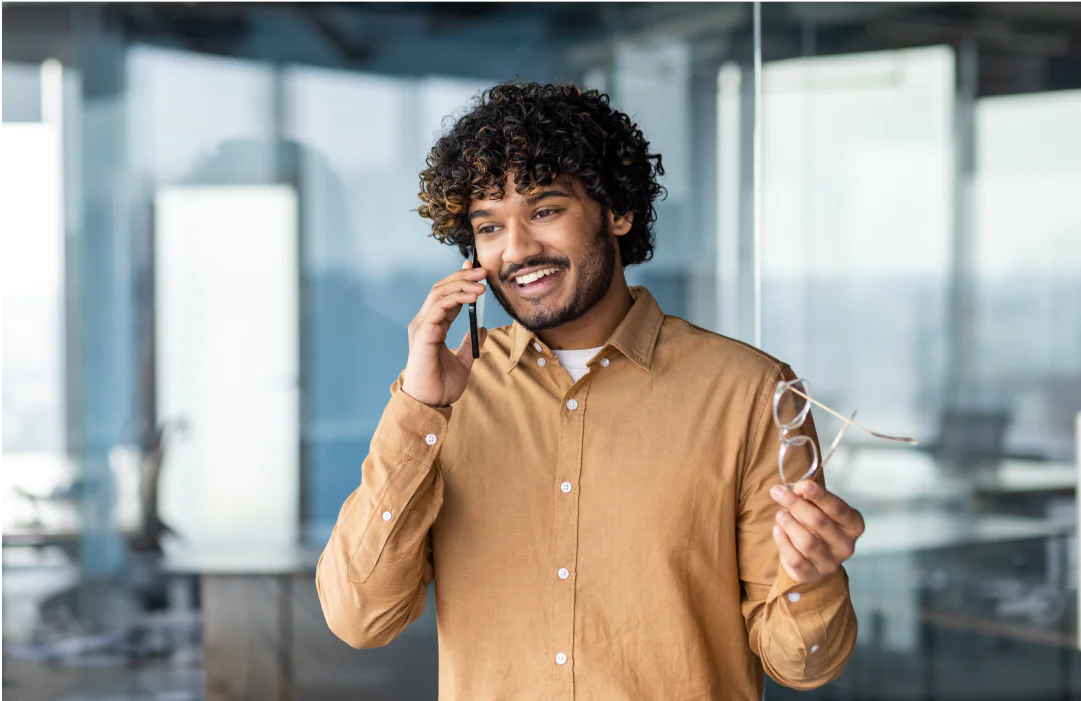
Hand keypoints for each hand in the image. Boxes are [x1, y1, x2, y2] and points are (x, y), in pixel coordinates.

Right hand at [401, 260, 487, 407]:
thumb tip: (482, 329)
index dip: (460, 281)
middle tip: (483, 270)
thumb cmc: (441, 386)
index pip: (445, 296)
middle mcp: (424, 323)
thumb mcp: (463, 361)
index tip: (477, 271)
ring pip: (439, 293)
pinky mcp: (423, 333)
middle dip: (462, 276)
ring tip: (482, 283)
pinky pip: (439, 307)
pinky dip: (457, 298)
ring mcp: (421, 327)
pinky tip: (472, 296)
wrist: (431, 404)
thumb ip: (470, 344)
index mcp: (431, 327)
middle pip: (441, 289)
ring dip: (462, 284)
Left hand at [769, 480, 864, 585]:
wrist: (812, 558)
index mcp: (853, 525)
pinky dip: (783, 542)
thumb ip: (810, 497)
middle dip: (796, 504)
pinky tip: (777, 530)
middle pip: (820, 522)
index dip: (819, 495)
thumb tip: (797, 489)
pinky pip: (795, 558)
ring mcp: (830, 563)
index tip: (801, 485)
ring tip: (779, 513)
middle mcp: (846, 546)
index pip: (837, 509)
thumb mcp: (818, 509)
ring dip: (789, 524)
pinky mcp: (812, 574)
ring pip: (807, 541)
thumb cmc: (817, 527)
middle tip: (778, 492)